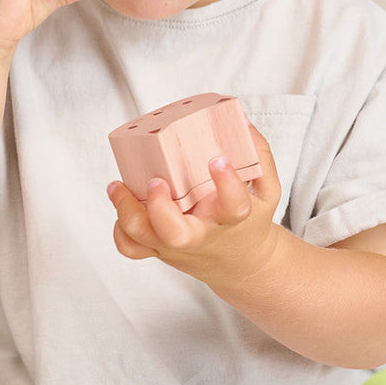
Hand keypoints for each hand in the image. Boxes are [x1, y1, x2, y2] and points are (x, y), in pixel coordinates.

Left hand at [107, 126, 282, 292]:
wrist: (241, 264)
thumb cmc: (249, 222)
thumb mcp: (267, 191)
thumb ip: (258, 155)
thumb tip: (241, 120)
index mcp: (230, 219)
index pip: (234, 205)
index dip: (226, 183)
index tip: (218, 159)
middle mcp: (201, 234)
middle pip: (177, 235)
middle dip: (160, 209)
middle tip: (157, 181)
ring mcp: (176, 245)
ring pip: (145, 238)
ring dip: (127, 212)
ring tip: (118, 185)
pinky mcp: (159, 250)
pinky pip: (132, 248)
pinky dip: (120, 229)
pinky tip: (124, 202)